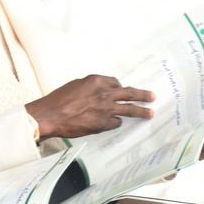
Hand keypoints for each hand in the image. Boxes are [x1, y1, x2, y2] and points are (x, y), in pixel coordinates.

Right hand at [25, 75, 154, 139]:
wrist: (51, 115)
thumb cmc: (59, 99)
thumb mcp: (76, 85)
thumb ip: (91, 87)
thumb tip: (98, 92)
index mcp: (97, 80)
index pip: (116, 83)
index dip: (120, 88)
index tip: (123, 91)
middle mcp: (105, 93)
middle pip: (129, 93)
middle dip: (143, 95)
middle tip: (152, 97)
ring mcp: (106, 109)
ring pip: (129, 109)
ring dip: (141, 111)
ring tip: (150, 113)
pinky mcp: (104, 123)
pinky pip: (116, 122)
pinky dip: (115, 122)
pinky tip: (111, 123)